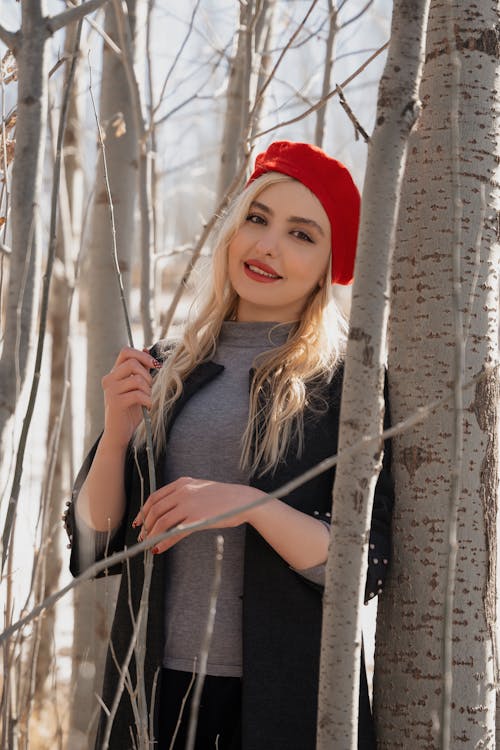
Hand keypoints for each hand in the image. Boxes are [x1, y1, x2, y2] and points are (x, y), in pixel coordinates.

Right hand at [101, 347, 160, 449]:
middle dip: (147, 374)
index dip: (142, 355)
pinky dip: (147, 400)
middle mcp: (109, 379)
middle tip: (149, 388)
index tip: (155, 365)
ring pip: (137, 379)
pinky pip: (138, 394)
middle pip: (132, 363)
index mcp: (114, 373)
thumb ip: (140, 370)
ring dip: (148, 390)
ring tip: (147, 399)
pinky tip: (147, 406)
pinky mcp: (115, 402)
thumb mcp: (136, 387)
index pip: (126, 351)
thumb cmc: (130, 410)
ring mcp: (111, 391)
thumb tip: (145, 348)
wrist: (119, 433)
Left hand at [133, 476, 266, 553]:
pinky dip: (164, 542)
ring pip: (162, 522)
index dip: (143, 512)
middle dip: (146, 526)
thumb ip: (183, 494)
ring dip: (152, 536)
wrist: (242, 500)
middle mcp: (183, 492)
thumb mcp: (199, 488)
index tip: (139, 522)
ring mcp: (190, 505)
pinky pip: (175, 533)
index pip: (154, 497)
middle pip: (155, 510)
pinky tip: (159, 548)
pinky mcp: (197, 519)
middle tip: (143, 537)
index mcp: (182, 483)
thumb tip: (166, 510)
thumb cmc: (222, 497)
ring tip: (149, 545)